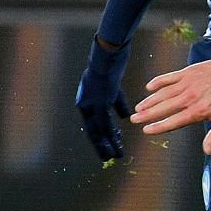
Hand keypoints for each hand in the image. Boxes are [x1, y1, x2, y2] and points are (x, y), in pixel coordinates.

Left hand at [75, 38, 132, 162]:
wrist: (109, 53)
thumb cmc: (110, 66)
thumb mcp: (112, 87)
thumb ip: (116, 103)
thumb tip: (125, 116)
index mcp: (85, 101)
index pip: (92, 124)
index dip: (100, 137)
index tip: (107, 147)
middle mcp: (85, 104)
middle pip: (92, 131)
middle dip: (101, 146)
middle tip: (109, 157)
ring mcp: (92, 104)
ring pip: (99, 131)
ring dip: (108, 144)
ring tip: (116, 155)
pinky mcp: (101, 102)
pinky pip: (105, 124)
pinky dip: (112, 136)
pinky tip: (117, 144)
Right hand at [132, 56, 210, 154]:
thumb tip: (208, 151)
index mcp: (198, 111)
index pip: (173, 121)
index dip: (158, 126)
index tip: (146, 130)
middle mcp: (190, 97)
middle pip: (163, 107)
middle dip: (147, 114)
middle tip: (134, 119)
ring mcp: (188, 83)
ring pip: (163, 93)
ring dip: (149, 100)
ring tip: (138, 107)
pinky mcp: (189, 71)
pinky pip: (169, 77)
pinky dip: (158, 81)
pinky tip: (149, 87)